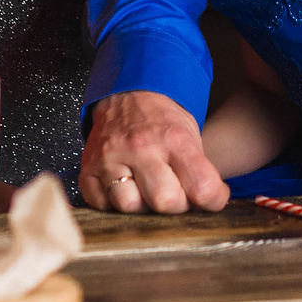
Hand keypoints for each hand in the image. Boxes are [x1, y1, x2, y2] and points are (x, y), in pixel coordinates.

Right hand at [79, 90, 229, 213]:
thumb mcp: (190, 134)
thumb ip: (198, 171)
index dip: (213, 200)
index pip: (201, 186)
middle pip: (165, 201)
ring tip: (147, 190)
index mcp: (173, 138)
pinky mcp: (88, 170)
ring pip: (130, 207)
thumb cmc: (162, 120)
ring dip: (143, 206)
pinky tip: (125, 188)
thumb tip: (207, 207)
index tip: (212, 200)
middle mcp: (140, 147)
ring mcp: (110, 159)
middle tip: (177, 194)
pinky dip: (114, 204)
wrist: (127, 95)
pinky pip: (102, 205)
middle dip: (176, 206)